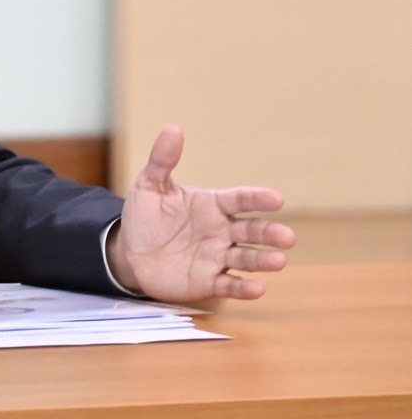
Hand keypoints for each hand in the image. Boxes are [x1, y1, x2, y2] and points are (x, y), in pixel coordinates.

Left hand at [108, 126, 295, 302]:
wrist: (130, 253)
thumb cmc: (145, 217)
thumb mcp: (149, 186)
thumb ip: (162, 161)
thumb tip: (173, 129)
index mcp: (211, 205)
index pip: (239, 199)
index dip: (257, 199)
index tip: (276, 198)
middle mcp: (221, 231)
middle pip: (251, 230)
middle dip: (270, 233)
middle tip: (287, 237)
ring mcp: (217, 257)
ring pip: (247, 258)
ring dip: (263, 260)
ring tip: (279, 260)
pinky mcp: (209, 281)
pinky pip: (230, 285)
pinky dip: (244, 288)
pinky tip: (258, 289)